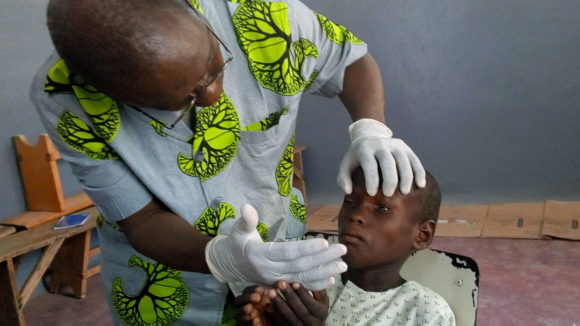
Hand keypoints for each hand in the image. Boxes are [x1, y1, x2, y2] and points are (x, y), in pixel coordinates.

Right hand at [205, 204, 346, 289]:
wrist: (228, 265)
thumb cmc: (235, 243)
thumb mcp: (237, 230)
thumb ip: (245, 221)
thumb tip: (246, 206)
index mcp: (261, 256)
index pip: (287, 252)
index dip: (306, 249)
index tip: (324, 242)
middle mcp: (270, 271)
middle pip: (300, 265)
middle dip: (323, 259)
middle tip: (342, 249)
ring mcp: (276, 280)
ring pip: (303, 277)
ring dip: (325, 272)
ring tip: (343, 266)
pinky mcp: (281, 284)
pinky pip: (300, 285)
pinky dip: (316, 284)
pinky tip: (332, 279)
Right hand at [235, 285, 273, 325]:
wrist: (274, 323)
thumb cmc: (273, 311)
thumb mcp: (273, 301)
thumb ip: (273, 293)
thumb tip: (279, 283)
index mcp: (251, 298)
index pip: (247, 290)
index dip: (252, 289)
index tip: (261, 289)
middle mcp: (245, 306)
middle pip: (238, 300)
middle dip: (247, 298)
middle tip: (257, 297)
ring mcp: (244, 317)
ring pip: (238, 313)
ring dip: (244, 310)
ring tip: (249, 308)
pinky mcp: (246, 325)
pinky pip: (245, 325)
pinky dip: (249, 323)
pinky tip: (255, 321)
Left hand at [268, 280, 328, 325]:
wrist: (313, 325)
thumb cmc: (317, 308)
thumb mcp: (322, 300)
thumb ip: (318, 289)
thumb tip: (314, 273)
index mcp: (321, 313)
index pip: (311, 303)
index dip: (303, 293)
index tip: (294, 283)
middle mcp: (312, 322)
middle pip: (300, 310)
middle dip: (290, 296)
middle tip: (281, 283)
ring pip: (289, 318)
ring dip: (279, 304)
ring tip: (271, 292)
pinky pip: (281, 323)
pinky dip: (274, 314)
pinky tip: (267, 305)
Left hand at [337, 118, 425, 195]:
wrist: (369, 137)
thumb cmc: (357, 158)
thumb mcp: (346, 165)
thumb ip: (343, 179)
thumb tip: (348, 191)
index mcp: (364, 149)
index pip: (369, 164)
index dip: (371, 179)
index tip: (372, 193)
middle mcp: (381, 145)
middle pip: (388, 162)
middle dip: (389, 179)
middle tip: (388, 194)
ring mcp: (395, 145)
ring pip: (403, 160)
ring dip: (406, 177)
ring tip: (405, 192)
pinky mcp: (405, 147)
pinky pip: (414, 160)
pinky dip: (419, 172)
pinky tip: (420, 185)